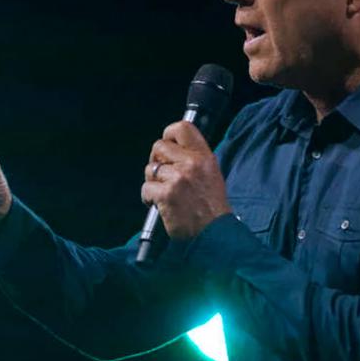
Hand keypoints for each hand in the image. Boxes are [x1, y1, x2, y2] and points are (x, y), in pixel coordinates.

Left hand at [141, 121, 230, 238]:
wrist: (214, 232)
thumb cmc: (212, 206)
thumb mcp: (211, 173)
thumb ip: (194, 158)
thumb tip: (172, 147)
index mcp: (204, 156)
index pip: (182, 128)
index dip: (168, 133)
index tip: (166, 145)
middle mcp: (191, 163)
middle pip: (159, 146)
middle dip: (156, 160)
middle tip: (161, 174)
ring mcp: (178, 178)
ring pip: (150, 168)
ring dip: (153, 181)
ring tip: (164, 192)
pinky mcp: (166, 194)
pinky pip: (146, 188)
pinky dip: (148, 197)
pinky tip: (158, 203)